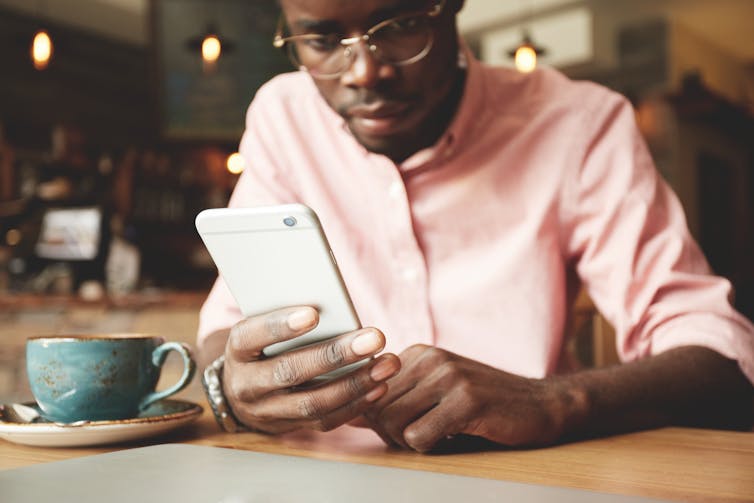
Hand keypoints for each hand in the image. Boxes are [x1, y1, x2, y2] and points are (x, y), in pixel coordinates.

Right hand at [222, 306, 400, 433]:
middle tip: (374, 338)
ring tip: (387, 363)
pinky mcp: (289, 427)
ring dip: (355, 383)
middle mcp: (247, 383)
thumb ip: (288, 316)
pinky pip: (325, 421)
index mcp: (238, 348)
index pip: (253, 335)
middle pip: (291, 371)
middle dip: (336, 354)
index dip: (281, 326)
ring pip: (312, 402)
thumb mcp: (262, 327)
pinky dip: (355, 404)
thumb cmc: (262, 345)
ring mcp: (267, 410)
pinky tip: (379, 386)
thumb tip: (332, 300)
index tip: (313, 313)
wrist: (239, 390)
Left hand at [364, 345, 572, 451]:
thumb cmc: (484, 403)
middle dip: (388, 433)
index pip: (368, 388)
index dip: (375, 416)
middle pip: (377, 408)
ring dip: (407, 441)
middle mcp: (431, 359)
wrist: (540, 403)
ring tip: (434, 436)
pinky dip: (429, 448)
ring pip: (393, 422)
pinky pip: (419, 437)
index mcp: (419, 352)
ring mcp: (449, 377)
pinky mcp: (467, 401)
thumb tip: (350, 413)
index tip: (395, 424)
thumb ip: (397, 398)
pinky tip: (453, 437)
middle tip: (418, 437)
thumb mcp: (437, 389)